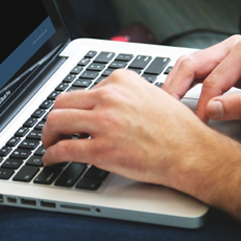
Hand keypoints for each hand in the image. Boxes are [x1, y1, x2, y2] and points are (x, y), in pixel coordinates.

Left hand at [41, 69, 229, 188]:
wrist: (192, 152)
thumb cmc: (179, 129)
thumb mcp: (153, 95)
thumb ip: (127, 96)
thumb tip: (107, 104)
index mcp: (121, 81)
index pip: (84, 89)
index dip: (76, 106)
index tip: (74, 116)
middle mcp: (110, 97)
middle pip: (63, 102)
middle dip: (55, 118)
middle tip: (55, 129)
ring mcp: (104, 122)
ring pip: (56, 122)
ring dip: (48, 134)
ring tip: (50, 143)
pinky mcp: (101, 149)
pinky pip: (63, 149)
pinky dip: (51, 155)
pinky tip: (52, 159)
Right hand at [163, 35, 240, 121]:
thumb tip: (212, 109)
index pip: (212, 81)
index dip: (202, 105)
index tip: (199, 125)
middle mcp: (231, 47)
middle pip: (191, 64)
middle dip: (174, 87)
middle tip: (161, 110)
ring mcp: (226, 52)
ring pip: (190, 64)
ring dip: (175, 83)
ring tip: (164, 104)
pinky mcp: (224, 61)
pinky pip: (198, 69)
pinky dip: (184, 82)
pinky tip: (176, 97)